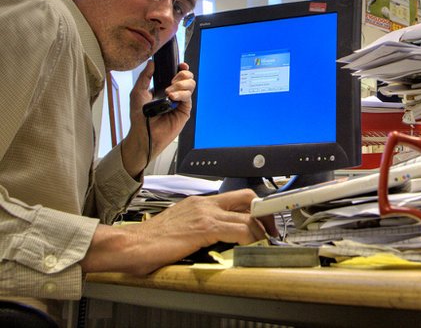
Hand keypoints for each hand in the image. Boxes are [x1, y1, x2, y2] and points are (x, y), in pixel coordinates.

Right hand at [83, 190, 268, 274]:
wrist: (129, 245)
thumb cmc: (149, 241)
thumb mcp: (180, 227)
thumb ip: (199, 227)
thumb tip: (218, 238)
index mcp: (199, 203)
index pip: (236, 196)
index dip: (255, 206)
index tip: (264, 218)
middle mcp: (204, 204)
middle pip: (247, 197)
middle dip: (264, 212)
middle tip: (271, 228)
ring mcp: (205, 214)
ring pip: (247, 213)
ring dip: (261, 228)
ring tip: (265, 240)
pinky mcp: (204, 228)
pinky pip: (238, 229)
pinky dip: (250, 237)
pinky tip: (251, 245)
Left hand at [121, 61, 195, 175]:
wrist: (144, 133)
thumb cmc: (139, 116)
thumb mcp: (138, 92)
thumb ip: (145, 77)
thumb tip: (151, 62)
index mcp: (164, 87)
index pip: (176, 74)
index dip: (180, 68)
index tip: (180, 65)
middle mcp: (174, 93)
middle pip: (187, 78)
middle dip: (182, 74)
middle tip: (173, 80)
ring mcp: (180, 102)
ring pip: (190, 85)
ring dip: (181, 84)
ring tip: (169, 92)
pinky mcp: (185, 110)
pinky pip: (188, 97)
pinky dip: (181, 94)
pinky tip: (172, 97)